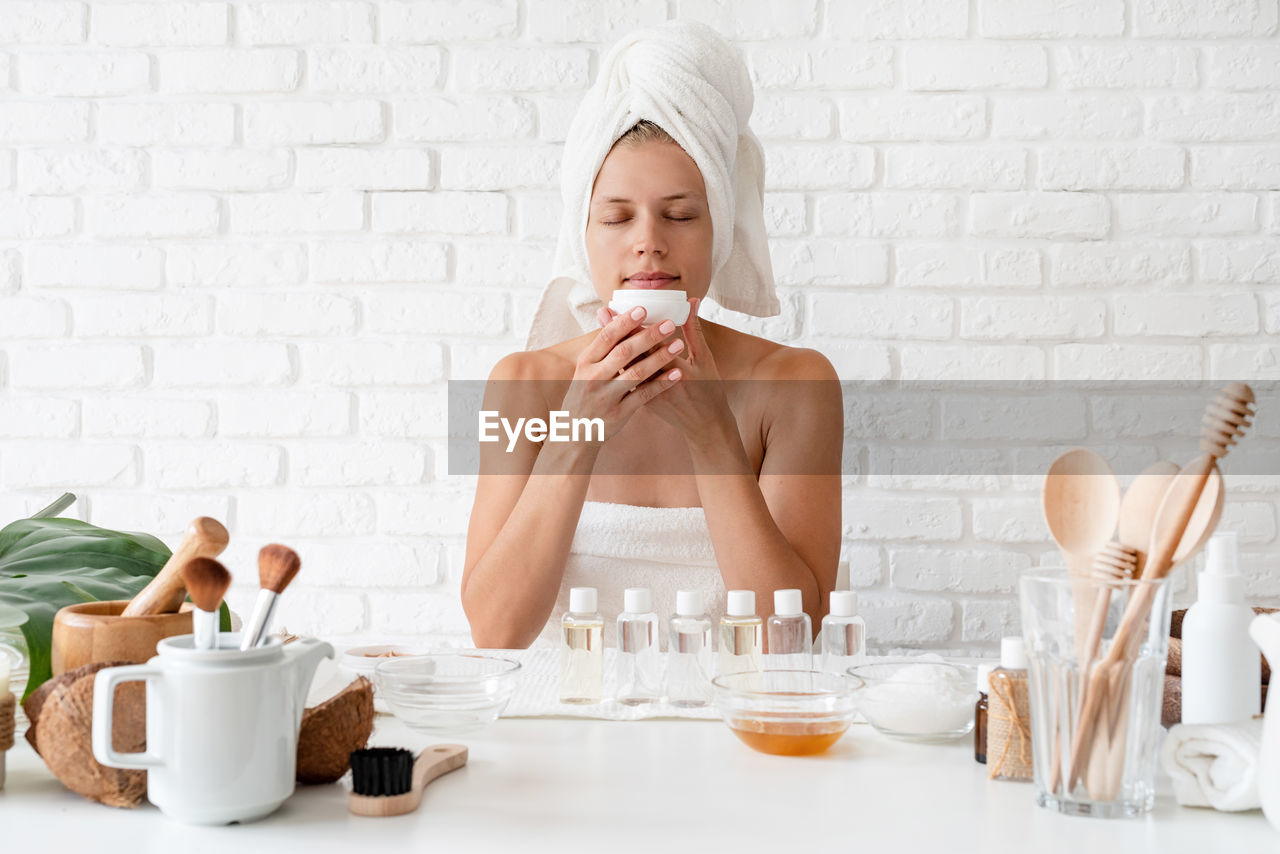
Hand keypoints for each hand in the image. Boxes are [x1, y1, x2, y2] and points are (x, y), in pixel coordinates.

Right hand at [560, 306, 684, 440]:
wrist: (575, 432)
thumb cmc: (584, 394)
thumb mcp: (584, 369)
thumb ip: (600, 345)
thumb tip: (607, 312)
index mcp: (585, 362)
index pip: (606, 337)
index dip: (625, 322)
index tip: (643, 309)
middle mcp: (594, 378)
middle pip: (624, 352)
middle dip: (648, 336)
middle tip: (668, 323)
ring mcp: (606, 396)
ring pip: (636, 373)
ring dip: (659, 357)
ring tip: (678, 345)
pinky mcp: (619, 413)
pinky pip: (644, 395)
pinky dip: (661, 383)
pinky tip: (677, 374)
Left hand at [599, 298, 732, 446]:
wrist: (706, 426)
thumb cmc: (710, 391)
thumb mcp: (705, 359)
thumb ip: (694, 330)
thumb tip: (692, 302)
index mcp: (677, 372)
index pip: (651, 345)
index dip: (635, 326)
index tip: (622, 308)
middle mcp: (659, 385)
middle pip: (632, 355)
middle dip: (617, 332)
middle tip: (604, 312)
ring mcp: (649, 396)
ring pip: (625, 369)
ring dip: (612, 348)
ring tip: (602, 329)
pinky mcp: (643, 403)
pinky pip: (626, 382)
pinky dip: (618, 366)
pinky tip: (607, 353)